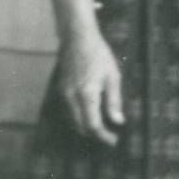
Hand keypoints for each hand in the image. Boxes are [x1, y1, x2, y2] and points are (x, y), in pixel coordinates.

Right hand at [57, 30, 123, 144]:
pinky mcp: (60, 89)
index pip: (93, 124)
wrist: (77, 38)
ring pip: (72, 120)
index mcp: (86, 94)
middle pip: (80, 126)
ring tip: (102, 128)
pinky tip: (90, 115)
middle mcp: (71, 97)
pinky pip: (68, 110)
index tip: (114, 141)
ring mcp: (63, 93)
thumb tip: (118, 121)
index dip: (103, 136)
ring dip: (86, 127)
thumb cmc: (99, 55)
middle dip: (95, 134)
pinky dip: (79, 117)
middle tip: (110, 136)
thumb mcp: (113, 77)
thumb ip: (114, 101)